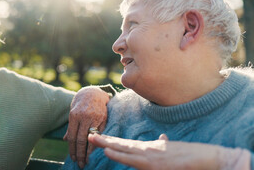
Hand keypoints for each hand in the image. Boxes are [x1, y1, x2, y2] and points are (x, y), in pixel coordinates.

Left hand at [64, 85, 109, 168]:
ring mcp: (95, 118)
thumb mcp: (72, 112)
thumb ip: (71, 127)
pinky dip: (97, 143)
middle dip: (80, 154)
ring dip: (89, 152)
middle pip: (82, 140)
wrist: (94, 92)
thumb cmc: (80, 103)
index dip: (72, 149)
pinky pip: (100, 134)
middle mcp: (84, 117)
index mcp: (74, 115)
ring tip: (87, 161)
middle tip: (80, 164)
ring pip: (92, 139)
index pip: (73, 137)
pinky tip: (95, 151)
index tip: (72, 158)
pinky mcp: (104, 119)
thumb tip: (66, 140)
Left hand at [88, 134, 220, 169]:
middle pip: (123, 146)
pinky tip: (109, 151)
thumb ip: (165, 145)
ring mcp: (152, 157)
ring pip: (125, 150)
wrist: (211, 158)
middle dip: (105, 141)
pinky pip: (134, 160)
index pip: (128, 145)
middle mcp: (149, 151)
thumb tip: (161, 138)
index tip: (101, 138)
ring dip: (108, 145)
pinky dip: (121, 154)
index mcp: (152, 149)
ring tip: (93, 140)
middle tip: (90, 136)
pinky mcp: (156, 164)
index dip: (113, 142)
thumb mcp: (175, 150)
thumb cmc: (194, 156)